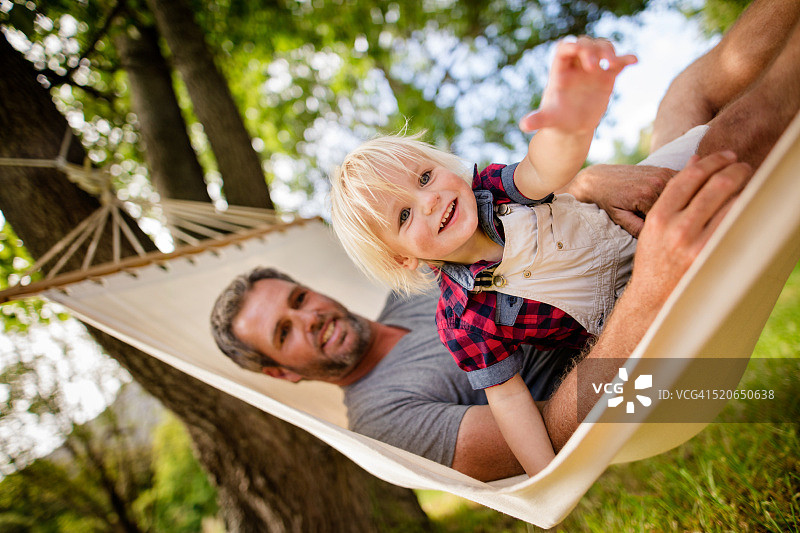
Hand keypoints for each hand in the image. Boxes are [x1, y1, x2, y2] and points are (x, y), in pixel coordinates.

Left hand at [519, 37, 636, 133]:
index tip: (580, 51)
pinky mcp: (607, 77)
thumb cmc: (557, 119)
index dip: (572, 46)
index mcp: (560, 71)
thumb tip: (524, 125)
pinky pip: (618, 63)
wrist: (572, 127)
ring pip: (602, 48)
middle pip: (585, 44)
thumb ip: (537, 120)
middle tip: (595, 66)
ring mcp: (593, 70)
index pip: (564, 48)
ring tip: (612, 64)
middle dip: (591, 50)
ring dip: (609, 51)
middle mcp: (577, 66)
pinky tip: (634, 60)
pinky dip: (626, 59)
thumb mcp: (548, 120)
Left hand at [564, 164, 676, 236]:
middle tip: (663, 223)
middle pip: (678, 204)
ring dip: (679, 203)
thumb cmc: (607, 201)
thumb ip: (636, 228)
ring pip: (683, 193)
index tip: (659, 231)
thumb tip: (655, 238)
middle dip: (673, 215)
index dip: (665, 226)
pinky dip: (680, 192)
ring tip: (666, 212)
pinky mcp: (664, 170)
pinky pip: (681, 183)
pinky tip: (672, 201)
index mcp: (646, 196)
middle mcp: (657, 182)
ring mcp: (663, 173)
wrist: (599, 179)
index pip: (669, 217)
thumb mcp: (619, 218)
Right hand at [632, 151, 751, 304]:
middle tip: (744, 166)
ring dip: (745, 188)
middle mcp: (677, 228)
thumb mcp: (655, 224)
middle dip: (735, 169)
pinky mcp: (713, 257)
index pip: (690, 176)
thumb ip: (674, 194)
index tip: (726, 156)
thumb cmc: (655, 258)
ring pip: (732, 203)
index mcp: (659, 216)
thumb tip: (696, 161)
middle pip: (715, 185)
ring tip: (750, 183)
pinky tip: (748, 204)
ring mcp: (697, 245)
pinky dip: (745, 210)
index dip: (712, 161)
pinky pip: (737, 225)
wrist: (654, 297)